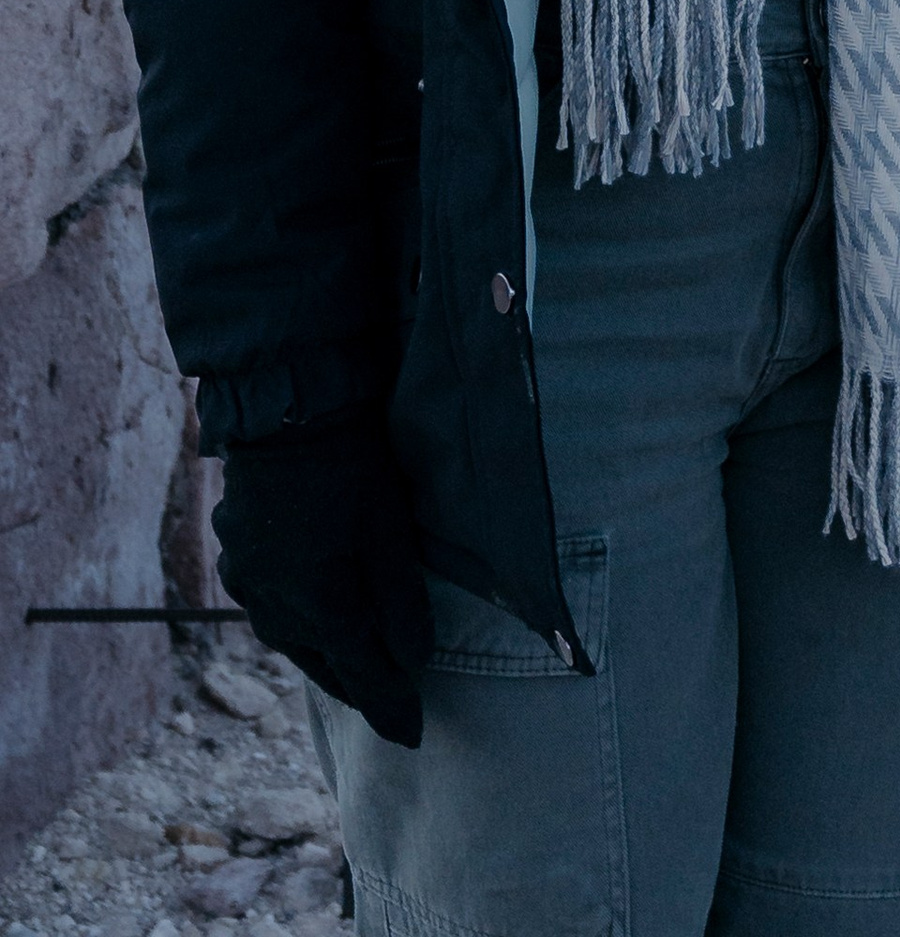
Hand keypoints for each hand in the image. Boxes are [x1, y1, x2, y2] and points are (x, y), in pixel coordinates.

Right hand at [212, 413, 433, 745]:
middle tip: (387, 708)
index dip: (390, 707)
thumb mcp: (392, 532)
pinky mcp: (236, 560)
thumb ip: (403, 604)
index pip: (363, 675)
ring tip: (351, 673)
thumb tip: (414, 663)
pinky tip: (307, 620)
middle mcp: (276, 609)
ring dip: (324, 659)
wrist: (285, 413)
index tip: (414, 734)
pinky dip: (297, 624)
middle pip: (323, 665)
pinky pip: (269, 611)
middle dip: (358, 689)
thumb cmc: (352, 467)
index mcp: (320, 607)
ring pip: (291, 641)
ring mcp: (249, 585)